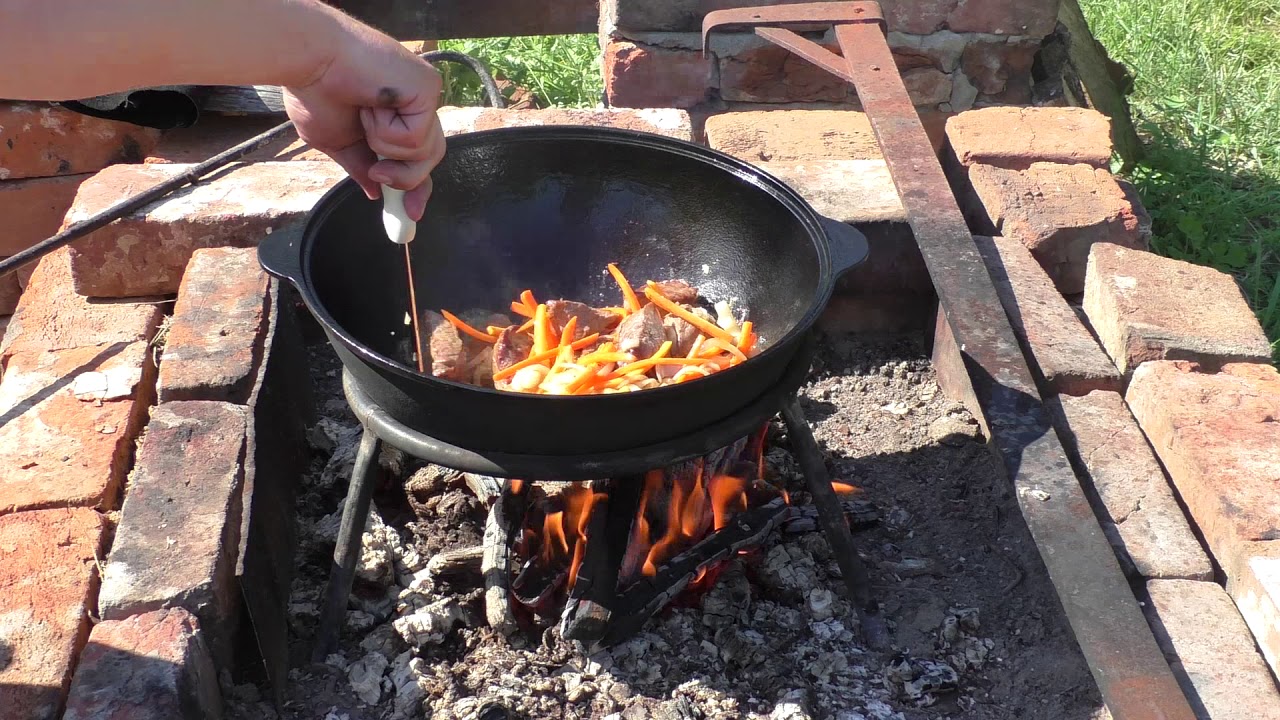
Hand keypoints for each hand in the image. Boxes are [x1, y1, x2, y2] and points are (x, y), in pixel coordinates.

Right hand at [282, 15, 444, 220]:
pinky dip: (387, 132)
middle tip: (378, 172)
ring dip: (386, 147)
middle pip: (429, 159)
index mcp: (394, 115)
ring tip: (364, 117)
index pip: (419, 155)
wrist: (309, 62)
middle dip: (406, 177)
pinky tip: (372, 106)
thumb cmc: (314, 91)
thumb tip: (375, 191)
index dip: (416, 186)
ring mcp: (424, 96)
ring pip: (425, 153)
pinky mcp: (428, 89)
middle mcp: (414, 104)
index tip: (411, 214)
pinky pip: (416, 138)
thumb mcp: (336, 141)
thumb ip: (360, 165)